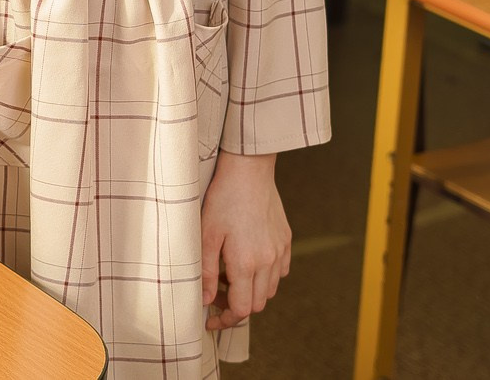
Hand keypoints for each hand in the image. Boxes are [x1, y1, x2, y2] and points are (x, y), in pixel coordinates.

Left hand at [200, 151, 290, 330]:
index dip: (225, 319)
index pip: (242, 309)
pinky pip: (280, 271)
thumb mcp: (206, 234)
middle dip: (236, 307)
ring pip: (270, 289)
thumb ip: (204, 271)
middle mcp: (268, 261)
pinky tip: (248, 262)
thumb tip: (203, 300)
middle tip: (215, 295)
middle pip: (258, 303)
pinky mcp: (286, 240)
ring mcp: (280, 251)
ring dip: (250, 292)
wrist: (249, 170)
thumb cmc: (223, 199)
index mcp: (246, 263)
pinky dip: (265, 276)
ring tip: (227, 274)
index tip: (210, 318)